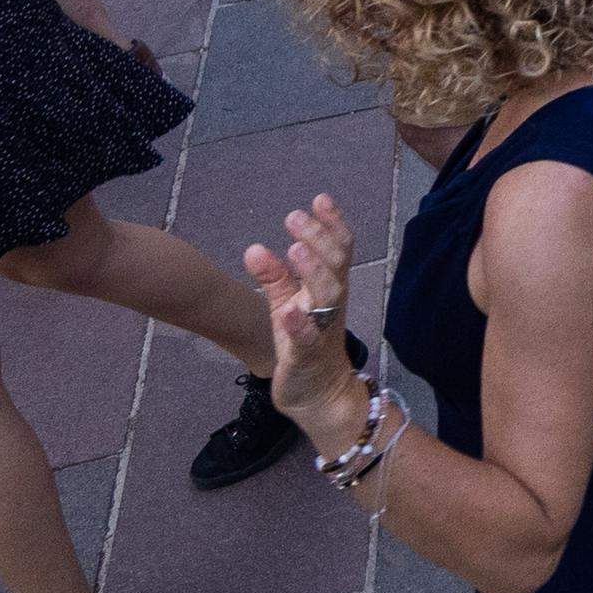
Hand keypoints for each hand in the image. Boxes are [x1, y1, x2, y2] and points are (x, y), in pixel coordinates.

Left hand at [239, 194, 377, 444]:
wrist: (318, 393)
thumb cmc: (303, 342)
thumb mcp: (286, 304)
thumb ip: (273, 277)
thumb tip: (253, 247)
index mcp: (329, 287)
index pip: (338, 249)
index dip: (332, 224)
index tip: (320, 198)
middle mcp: (331, 303)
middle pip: (335, 264)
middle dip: (319, 237)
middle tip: (294, 215)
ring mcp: (322, 329)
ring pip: (328, 295)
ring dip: (312, 270)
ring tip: (294, 249)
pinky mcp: (308, 356)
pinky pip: (308, 338)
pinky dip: (299, 324)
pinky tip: (286, 311)